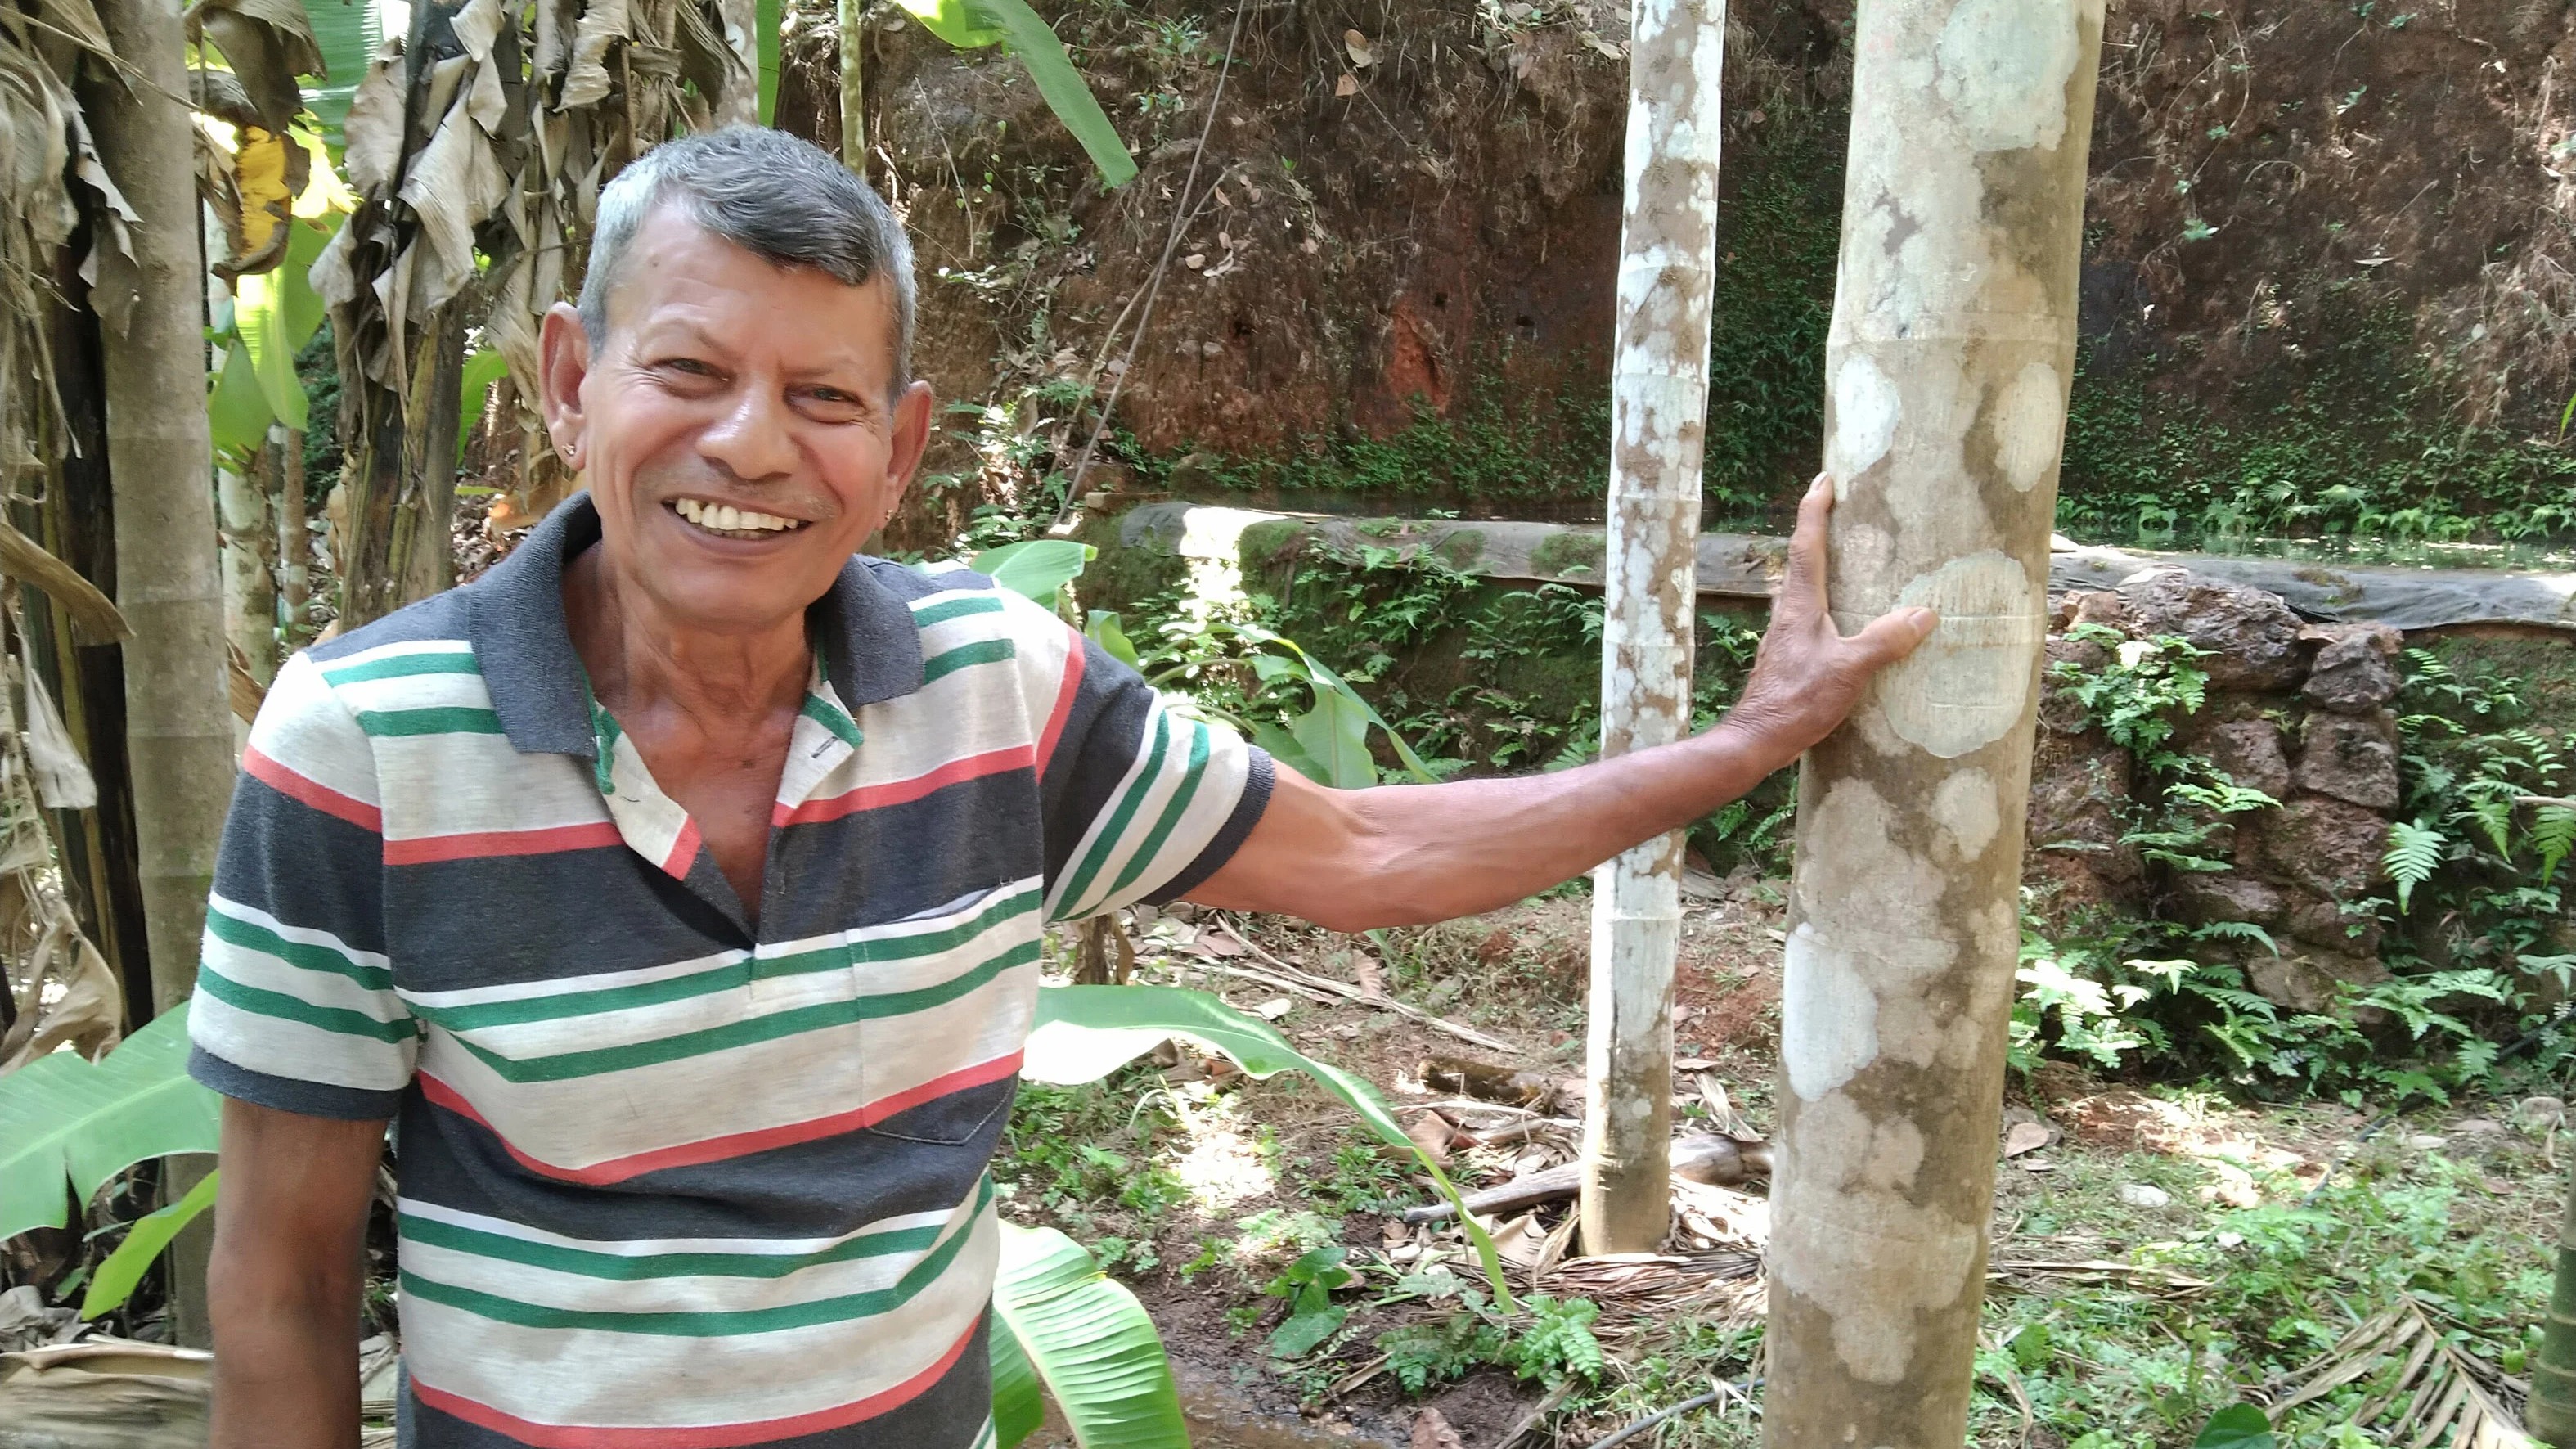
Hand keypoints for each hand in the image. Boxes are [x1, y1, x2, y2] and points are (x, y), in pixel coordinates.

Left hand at [1717, 473, 1936, 765]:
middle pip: (1802, 558)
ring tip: (1851, 554)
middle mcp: (1788, 612)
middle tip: (1840, 505)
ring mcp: (1787, 633)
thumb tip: (1924, 614)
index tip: (1825, 479)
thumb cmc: (1796, 702)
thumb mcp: (1849, 670)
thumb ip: (1884, 641)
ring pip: (1805, 586)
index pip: (1806, 545)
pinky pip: (1811, 612)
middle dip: (1819, 528)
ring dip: (1823, 564)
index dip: (1815, 509)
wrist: (1757, 739)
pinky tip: (1845, 612)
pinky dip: (1828, 597)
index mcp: (1800, 605)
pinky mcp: (1790, 654)